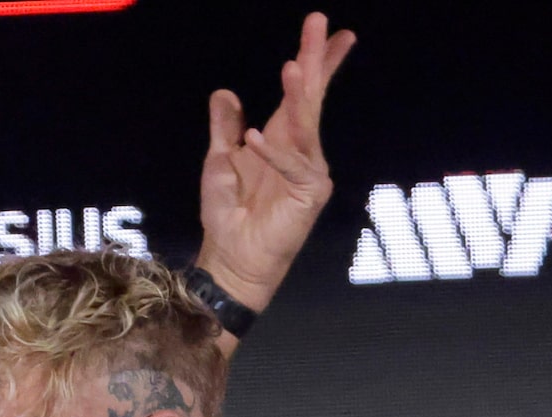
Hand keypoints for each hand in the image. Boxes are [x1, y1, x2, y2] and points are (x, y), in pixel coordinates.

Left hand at [194, 12, 356, 310]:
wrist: (231, 257)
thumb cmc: (228, 214)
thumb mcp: (219, 162)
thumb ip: (225, 128)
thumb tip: (224, 92)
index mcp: (282, 138)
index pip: (304, 93)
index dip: (317, 61)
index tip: (332, 31)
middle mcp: (301, 150)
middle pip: (310, 97)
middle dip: (314, 59)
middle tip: (318, 22)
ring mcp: (310, 170)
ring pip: (306, 124)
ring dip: (298, 95)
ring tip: (292, 66)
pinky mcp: (310, 193)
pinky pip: (292, 165)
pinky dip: (273, 151)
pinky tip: (254, 138)